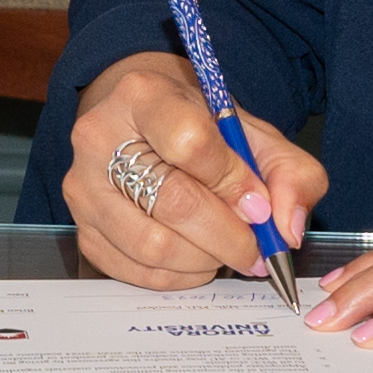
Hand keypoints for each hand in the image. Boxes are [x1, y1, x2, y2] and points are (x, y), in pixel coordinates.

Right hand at [64, 57, 317, 287]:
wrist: (147, 126)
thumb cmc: (202, 128)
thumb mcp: (254, 134)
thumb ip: (290, 173)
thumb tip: (287, 229)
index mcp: (142, 95)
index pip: (190, 143)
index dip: (233, 182)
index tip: (259, 204)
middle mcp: (99, 138)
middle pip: (173, 203)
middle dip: (228, 236)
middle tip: (257, 248)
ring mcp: (84, 187)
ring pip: (153, 246)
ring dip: (205, 260)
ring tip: (228, 251)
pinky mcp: (83, 229)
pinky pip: (134, 272)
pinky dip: (179, 277)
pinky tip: (199, 260)